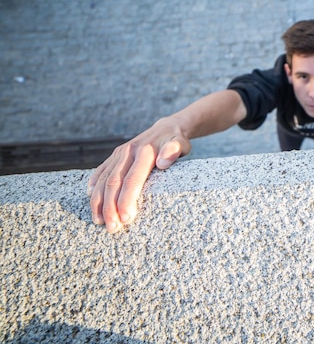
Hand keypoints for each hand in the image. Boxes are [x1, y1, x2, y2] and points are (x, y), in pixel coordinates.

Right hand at [87, 118, 190, 232]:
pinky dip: (94, 185)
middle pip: (114, 182)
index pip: (132, 180)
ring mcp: (119, 153)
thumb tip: (163, 162)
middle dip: (110, 207)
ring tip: (100, 221)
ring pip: (103, 179)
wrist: (167, 128)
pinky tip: (91, 199)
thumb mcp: (181, 144)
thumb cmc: (176, 141)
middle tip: (113, 228)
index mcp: (144, 152)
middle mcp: (128, 152)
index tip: (126, 219)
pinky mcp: (114, 156)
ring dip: (99, 202)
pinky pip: (100, 171)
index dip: (126, 200)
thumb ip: (174, 151)